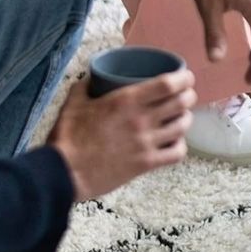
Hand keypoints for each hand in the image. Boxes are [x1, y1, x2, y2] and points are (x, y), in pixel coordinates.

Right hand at [48, 71, 196, 200]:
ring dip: (185, 119)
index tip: (186, 76)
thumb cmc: (67, 138)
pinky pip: (176, 153)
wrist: (61, 174)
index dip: (183, 78)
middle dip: (188, 96)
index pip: (169, 84)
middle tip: (185, 95)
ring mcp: (145, 143)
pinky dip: (180, 146)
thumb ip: (84, 86)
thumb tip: (91, 77)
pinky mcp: (145, 164)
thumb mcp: (74, 104)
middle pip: (182, 102)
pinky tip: (173, 142)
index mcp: (127, 101)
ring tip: (179, 117)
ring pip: (183, 126)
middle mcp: (141, 120)